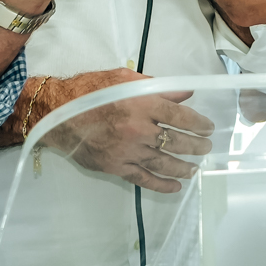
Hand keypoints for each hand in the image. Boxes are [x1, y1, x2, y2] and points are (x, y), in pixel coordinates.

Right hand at [41, 69, 214, 192]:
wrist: (56, 114)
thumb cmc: (89, 90)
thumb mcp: (123, 79)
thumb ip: (156, 86)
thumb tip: (184, 93)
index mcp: (142, 103)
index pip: (179, 116)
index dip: (198, 123)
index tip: (208, 127)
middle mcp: (138, 129)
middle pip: (176, 141)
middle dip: (196, 145)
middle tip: (206, 147)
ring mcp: (128, 151)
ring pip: (164, 162)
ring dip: (184, 166)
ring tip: (196, 167)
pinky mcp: (116, 167)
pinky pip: (144, 179)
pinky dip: (162, 184)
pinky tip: (175, 186)